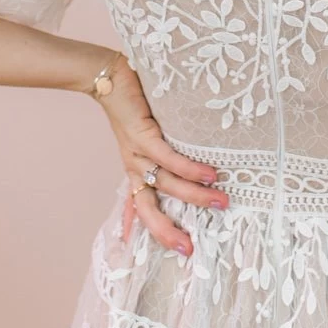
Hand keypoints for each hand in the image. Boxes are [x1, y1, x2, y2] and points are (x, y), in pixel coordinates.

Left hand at [94, 54, 228, 256]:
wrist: (106, 76)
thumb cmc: (135, 101)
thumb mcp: (150, 131)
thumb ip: (167, 147)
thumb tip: (199, 160)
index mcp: (136, 169)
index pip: (145, 208)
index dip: (160, 231)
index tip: (182, 252)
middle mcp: (134, 166)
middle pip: (149, 207)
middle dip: (170, 230)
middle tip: (193, 249)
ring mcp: (136, 152)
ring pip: (165, 183)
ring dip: (195, 194)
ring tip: (221, 201)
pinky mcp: (141, 134)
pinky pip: (167, 157)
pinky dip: (188, 168)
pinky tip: (208, 174)